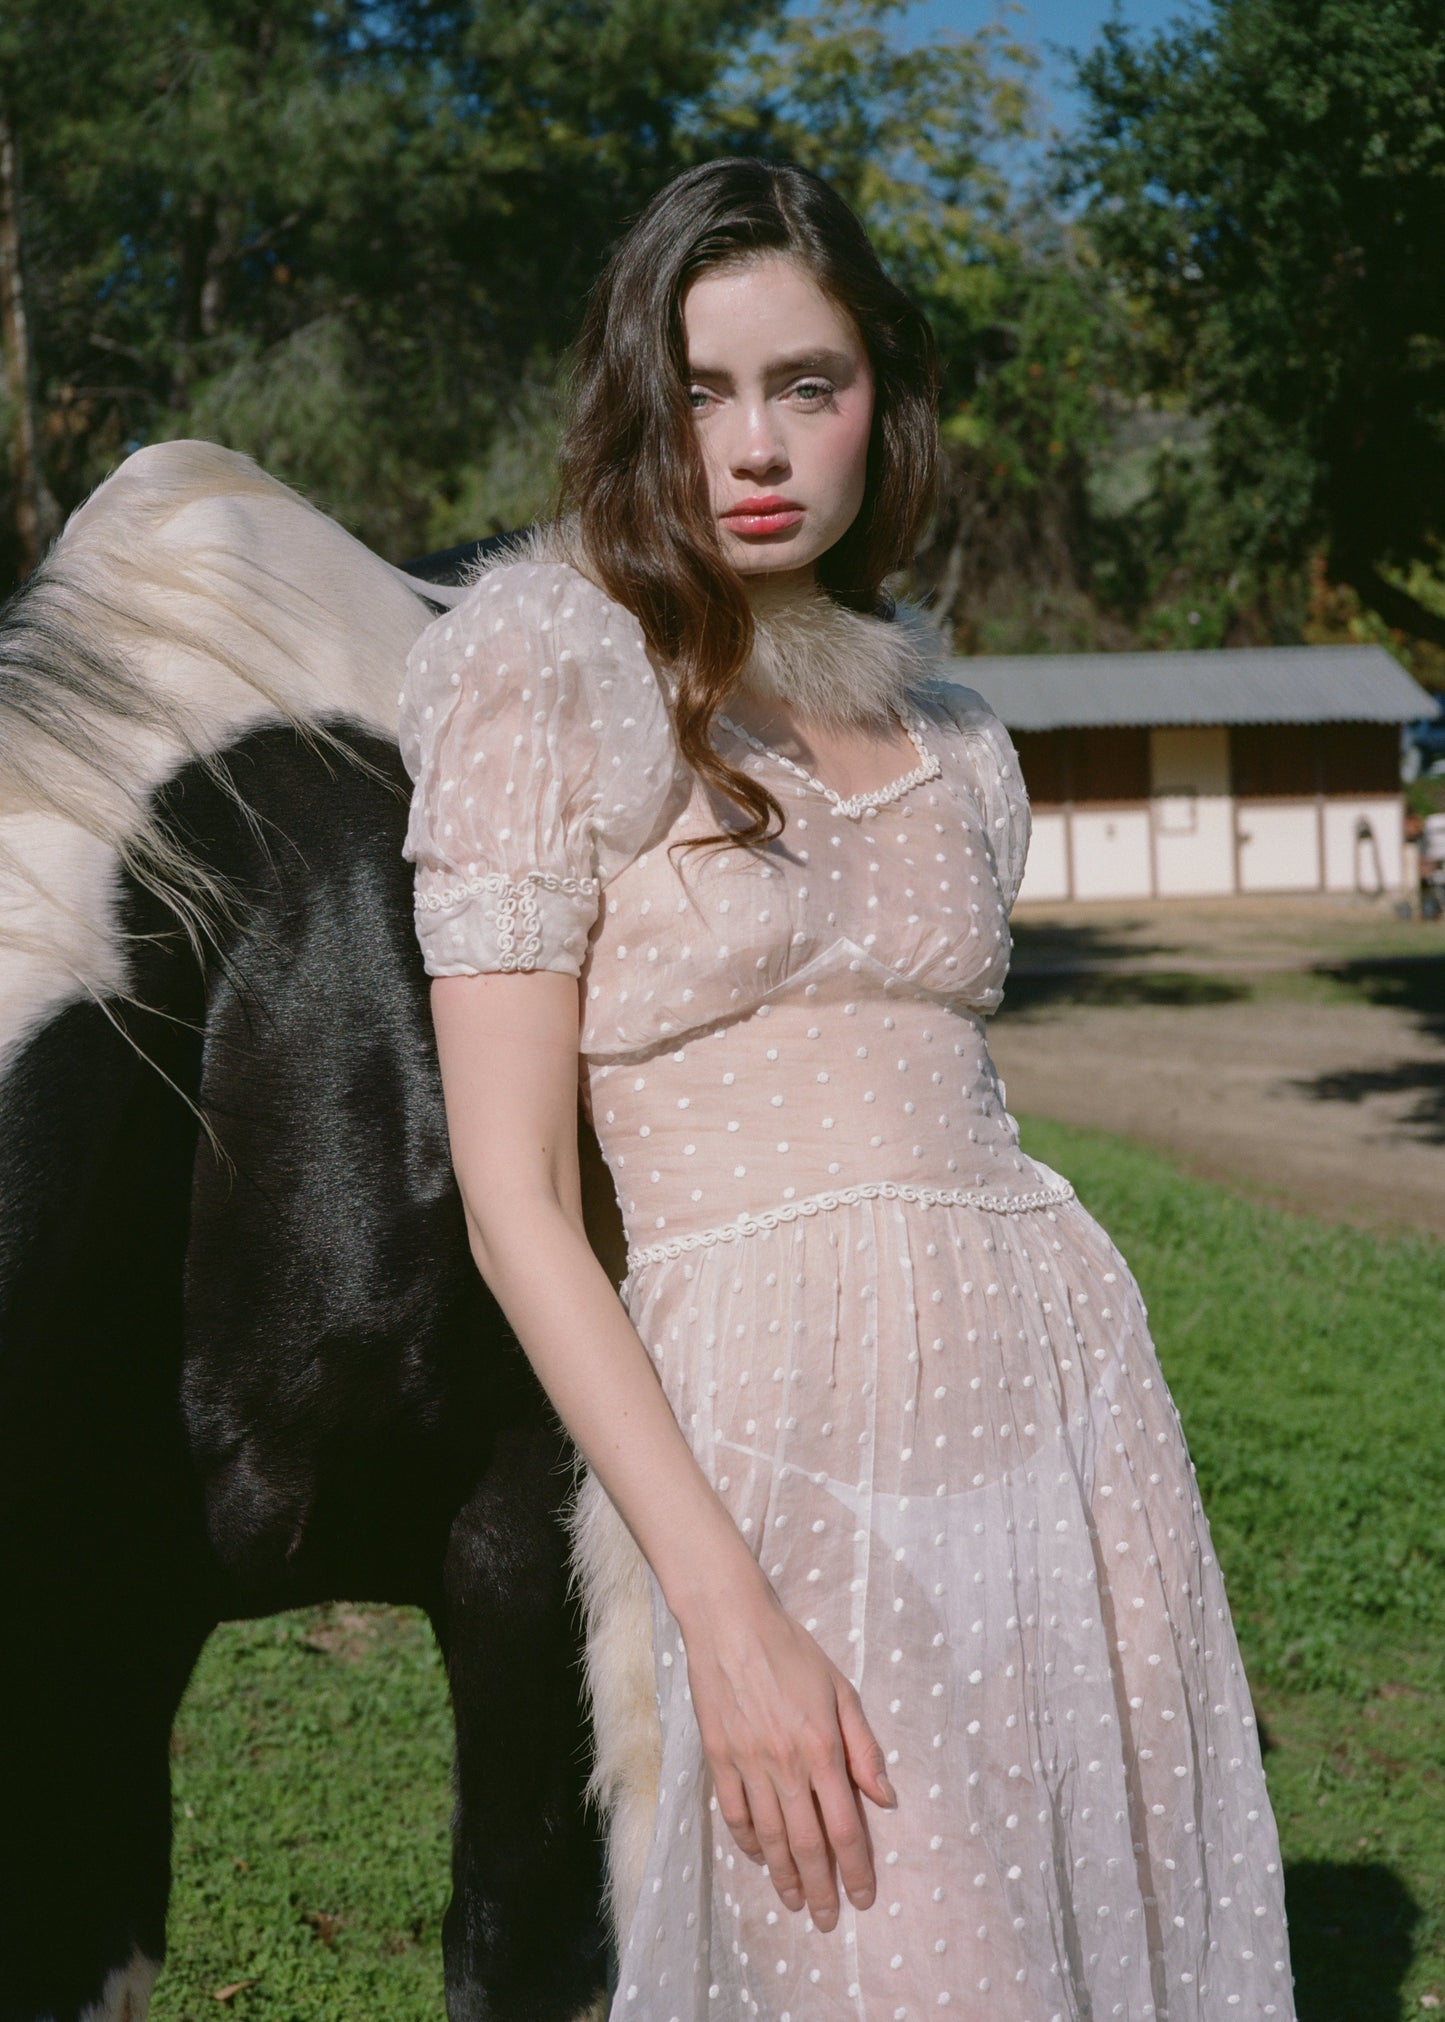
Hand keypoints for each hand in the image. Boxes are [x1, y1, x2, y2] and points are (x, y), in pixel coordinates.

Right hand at [678, 1578, 896, 1931]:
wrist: (732, 1623)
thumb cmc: (792, 1651)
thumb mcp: (842, 1690)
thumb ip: (864, 1748)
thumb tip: (886, 1799)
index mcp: (822, 1749)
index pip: (845, 1828)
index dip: (855, 1870)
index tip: (863, 1897)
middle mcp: (786, 1765)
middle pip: (807, 1845)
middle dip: (820, 1889)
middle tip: (826, 1920)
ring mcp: (748, 1764)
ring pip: (768, 1838)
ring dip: (783, 1876)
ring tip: (793, 1902)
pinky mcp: (718, 1758)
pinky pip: (734, 1814)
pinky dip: (746, 1843)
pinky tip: (758, 1858)